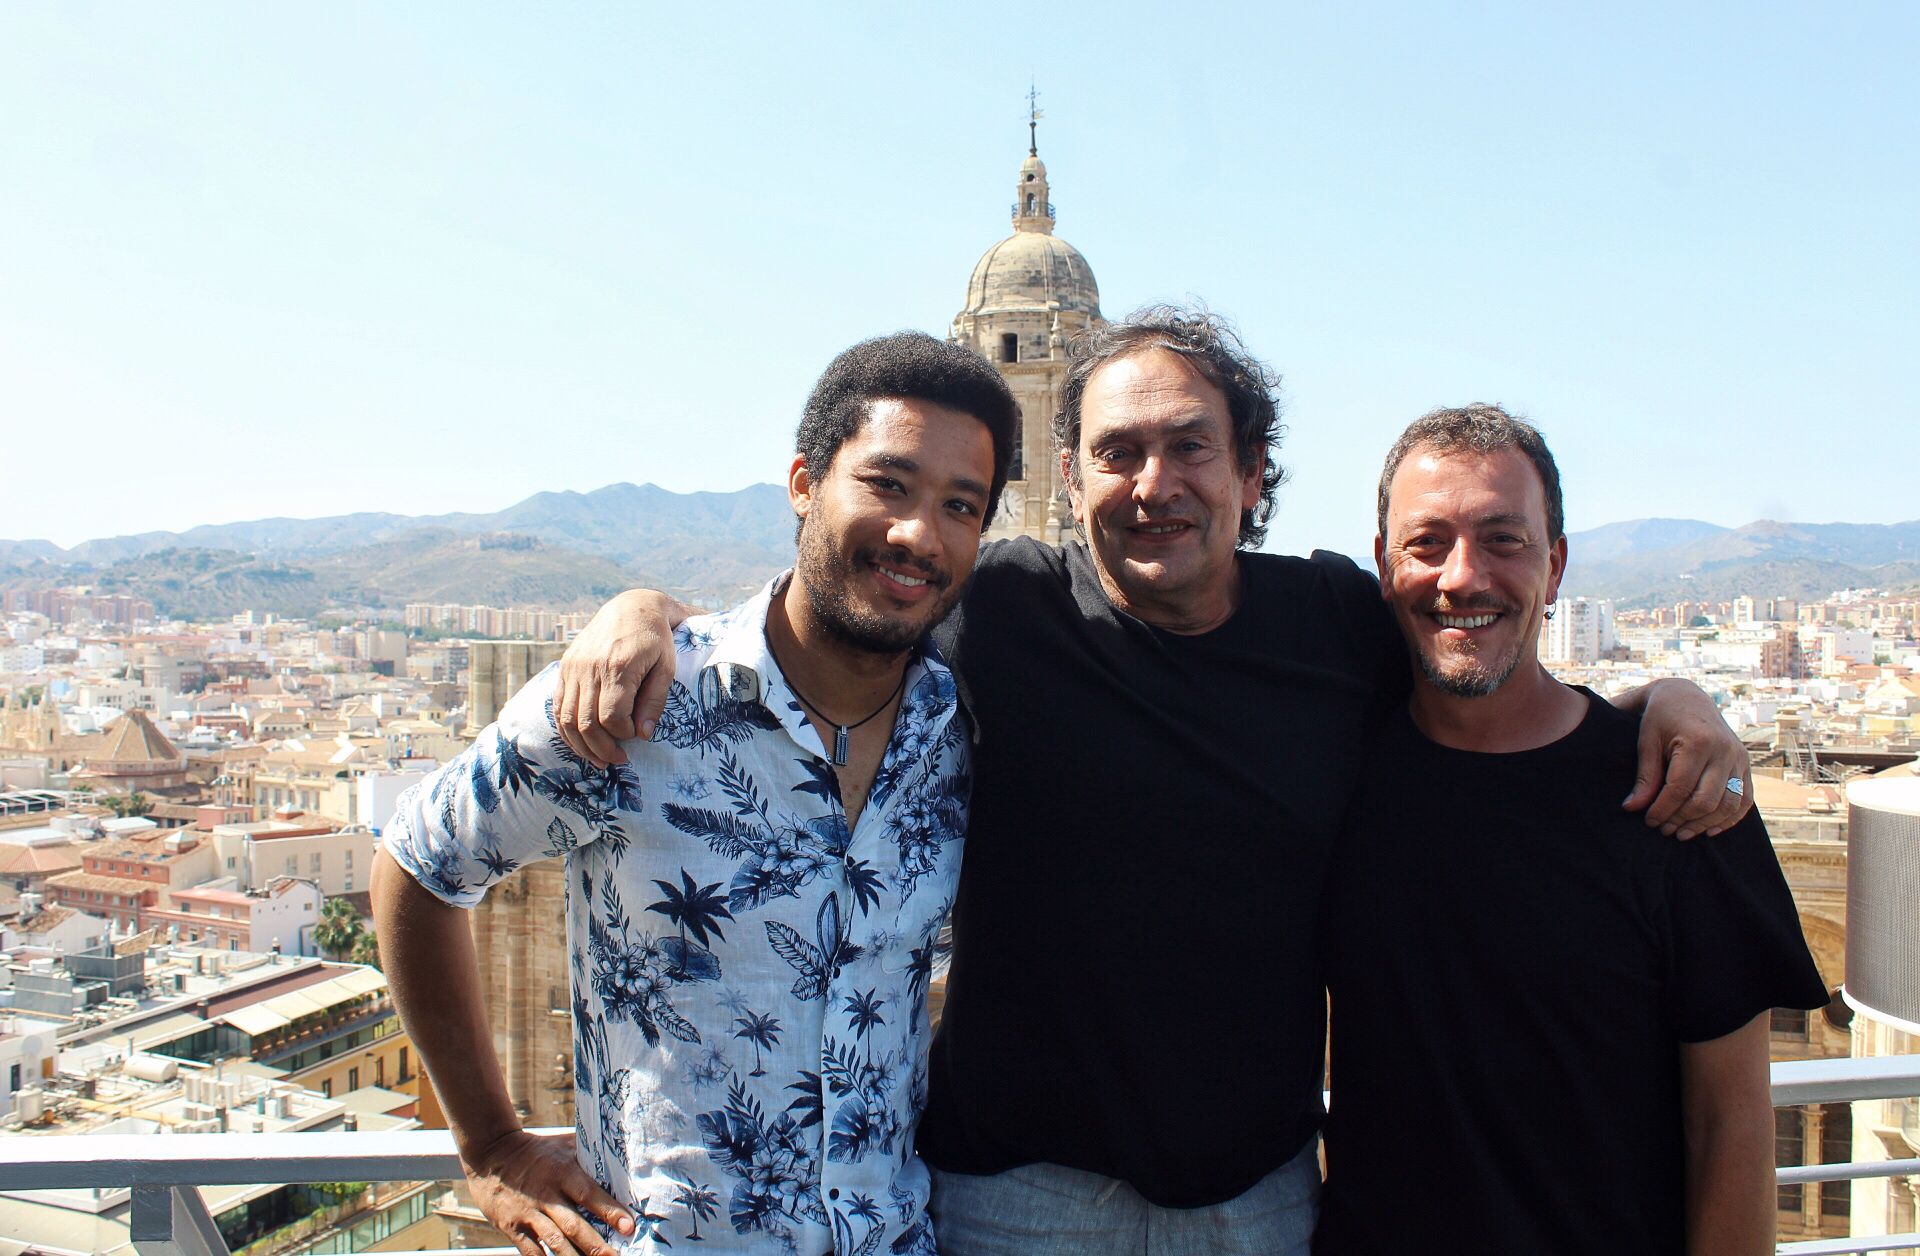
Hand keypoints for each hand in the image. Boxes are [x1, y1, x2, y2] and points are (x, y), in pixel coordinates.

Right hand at [461, 1127, 633, 1255]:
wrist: (491, 1154)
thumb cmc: (536, 1150)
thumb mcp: (562, 1145)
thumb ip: (588, 1154)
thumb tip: (621, 1157)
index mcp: (562, 1172)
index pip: (589, 1194)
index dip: (609, 1210)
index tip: (628, 1226)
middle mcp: (546, 1194)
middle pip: (574, 1225)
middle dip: (596, 1245)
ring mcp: (528, 1213)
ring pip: (554, 1242)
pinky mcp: (512, 1227)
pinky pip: (530, 1251)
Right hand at [555, 590, 682, 766]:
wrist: (632, 608)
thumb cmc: (656, 640)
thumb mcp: (666, 668)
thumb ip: (654, 702)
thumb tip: (643, 735)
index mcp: (618, 666)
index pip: (611, 716)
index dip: (622, 734)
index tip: (636, 737)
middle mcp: (590, 667)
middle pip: (586, 722)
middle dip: (602, 748)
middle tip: (618, 760)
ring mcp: (574, 667)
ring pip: (567, 718)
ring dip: (582, 745)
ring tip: (600, 759)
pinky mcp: (565, 667)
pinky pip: (558, 706)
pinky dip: (566, 729)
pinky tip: (580, 743)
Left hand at [1622, 678, 1753, 839]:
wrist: (1687, 696)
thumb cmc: (1660, 717)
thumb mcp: (1647, 741)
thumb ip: (1644, 777)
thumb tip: (1632, 808)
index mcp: (1698, 741)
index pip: (1681, 788)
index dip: (1664, 809)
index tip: (1649, 821)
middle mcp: (1724, 750)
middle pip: (1706, 800)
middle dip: (1682, 820)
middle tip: (1663, 830)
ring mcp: (1739, 757)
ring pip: (1727, 804)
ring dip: (1704, 824)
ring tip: (1682, 833)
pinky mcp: (1745, 764)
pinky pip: (1744, 799)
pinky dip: (1729, 818)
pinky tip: (1709, 830)